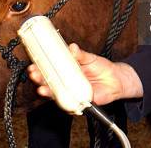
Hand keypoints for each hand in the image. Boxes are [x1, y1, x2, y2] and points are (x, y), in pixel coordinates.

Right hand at [27, 43, 142, 105]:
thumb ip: (81, 55)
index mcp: (68, 69)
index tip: (34, 62)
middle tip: (34, 73)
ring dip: (47, 91)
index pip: (52, 68)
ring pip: (56, 92)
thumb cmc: (102, 68)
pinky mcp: (78, 100)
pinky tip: (58, 98)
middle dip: (40, 78)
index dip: (41, 66)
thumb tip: (72, 47)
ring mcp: (72, 91)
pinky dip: (62, 101)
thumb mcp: (90, 58)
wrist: (116, 81)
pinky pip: (68, 102)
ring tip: (41, 88)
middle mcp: (68, 81)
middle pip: (50, 81)